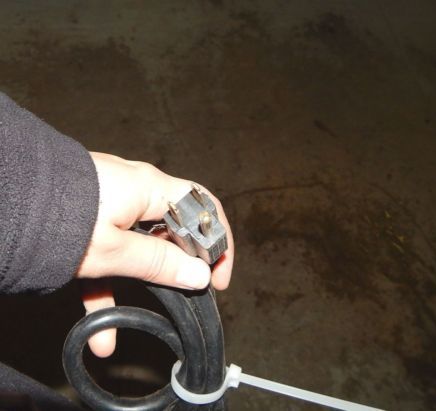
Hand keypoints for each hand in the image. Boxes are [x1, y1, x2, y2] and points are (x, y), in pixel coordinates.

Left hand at [76, 152, 233, 356]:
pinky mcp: (91, 221)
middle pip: (175, 227)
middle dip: (182, 262)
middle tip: (188, 291)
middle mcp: (135, 190)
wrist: (4, 201)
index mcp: (149, 188)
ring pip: (141, 245)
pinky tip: (102, 330)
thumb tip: (199, 275)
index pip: (203, 207)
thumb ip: (159, 263)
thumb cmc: (59, 216)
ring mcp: (112, 205)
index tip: (217, 275)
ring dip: (143, 280)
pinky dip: (108, 287)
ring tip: (149, 313)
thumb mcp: (114, 249)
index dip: (218, 241)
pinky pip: (110, 253)